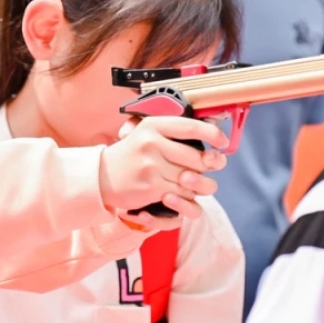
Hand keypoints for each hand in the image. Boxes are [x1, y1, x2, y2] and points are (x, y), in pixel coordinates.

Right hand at [98, 117, 226, 217]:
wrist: (101, 177)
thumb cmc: (131, 155)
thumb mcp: (147, 133)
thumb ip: (174, 133)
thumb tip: (213, 135)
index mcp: (153, 125)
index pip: (191, 127)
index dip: (213, 135)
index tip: (222, 142)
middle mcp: (152, 143)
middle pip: (198, 158)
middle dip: (205, 167)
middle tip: (203, 168)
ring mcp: (151, 166)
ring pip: (192, 179)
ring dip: (195, 184)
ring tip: (188, 181)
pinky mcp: (151, 187)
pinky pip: (181, 194)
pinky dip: (183, 197)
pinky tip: (175, 192)